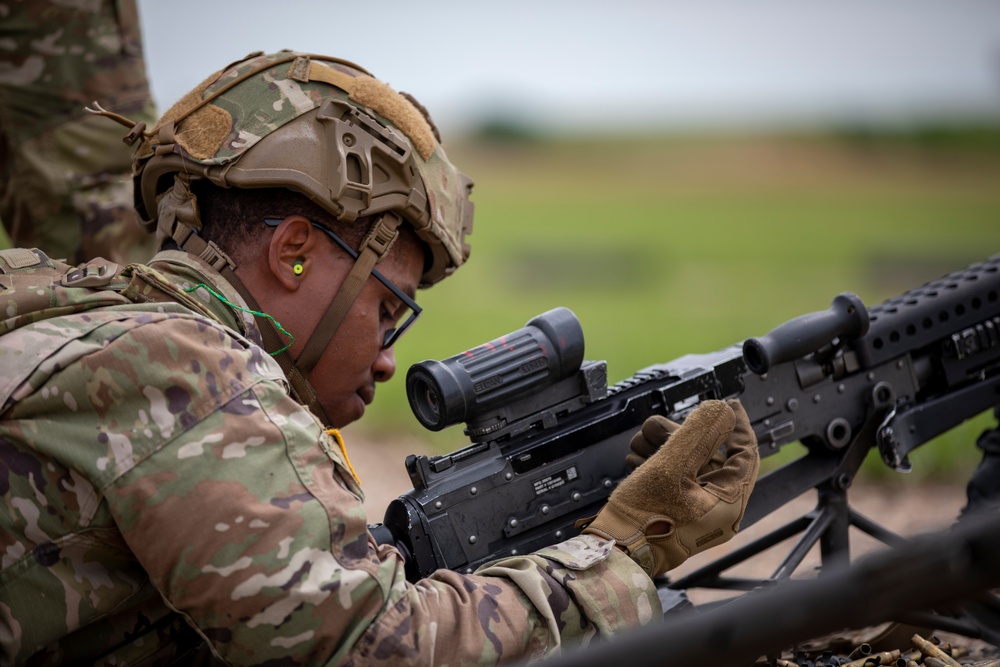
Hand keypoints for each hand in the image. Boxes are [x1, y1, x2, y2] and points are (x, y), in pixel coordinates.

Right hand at [582, 399, 758, 577]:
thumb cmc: (644, 518)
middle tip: (660, 428)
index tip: (729, 404)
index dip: (737, 425)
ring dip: (665, 448)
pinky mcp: (678, 512)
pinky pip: (677, 479)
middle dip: (683, 436)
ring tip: (642, 446)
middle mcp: (718, 510)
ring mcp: (698, 512)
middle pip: (712, 456)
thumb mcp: (672, 465)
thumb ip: (699, 432)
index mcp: (730, 502)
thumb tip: (722, 411)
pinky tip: (638, 463)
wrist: (613, 551)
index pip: (746, 454)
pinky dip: (659, 465)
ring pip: (690, 464)